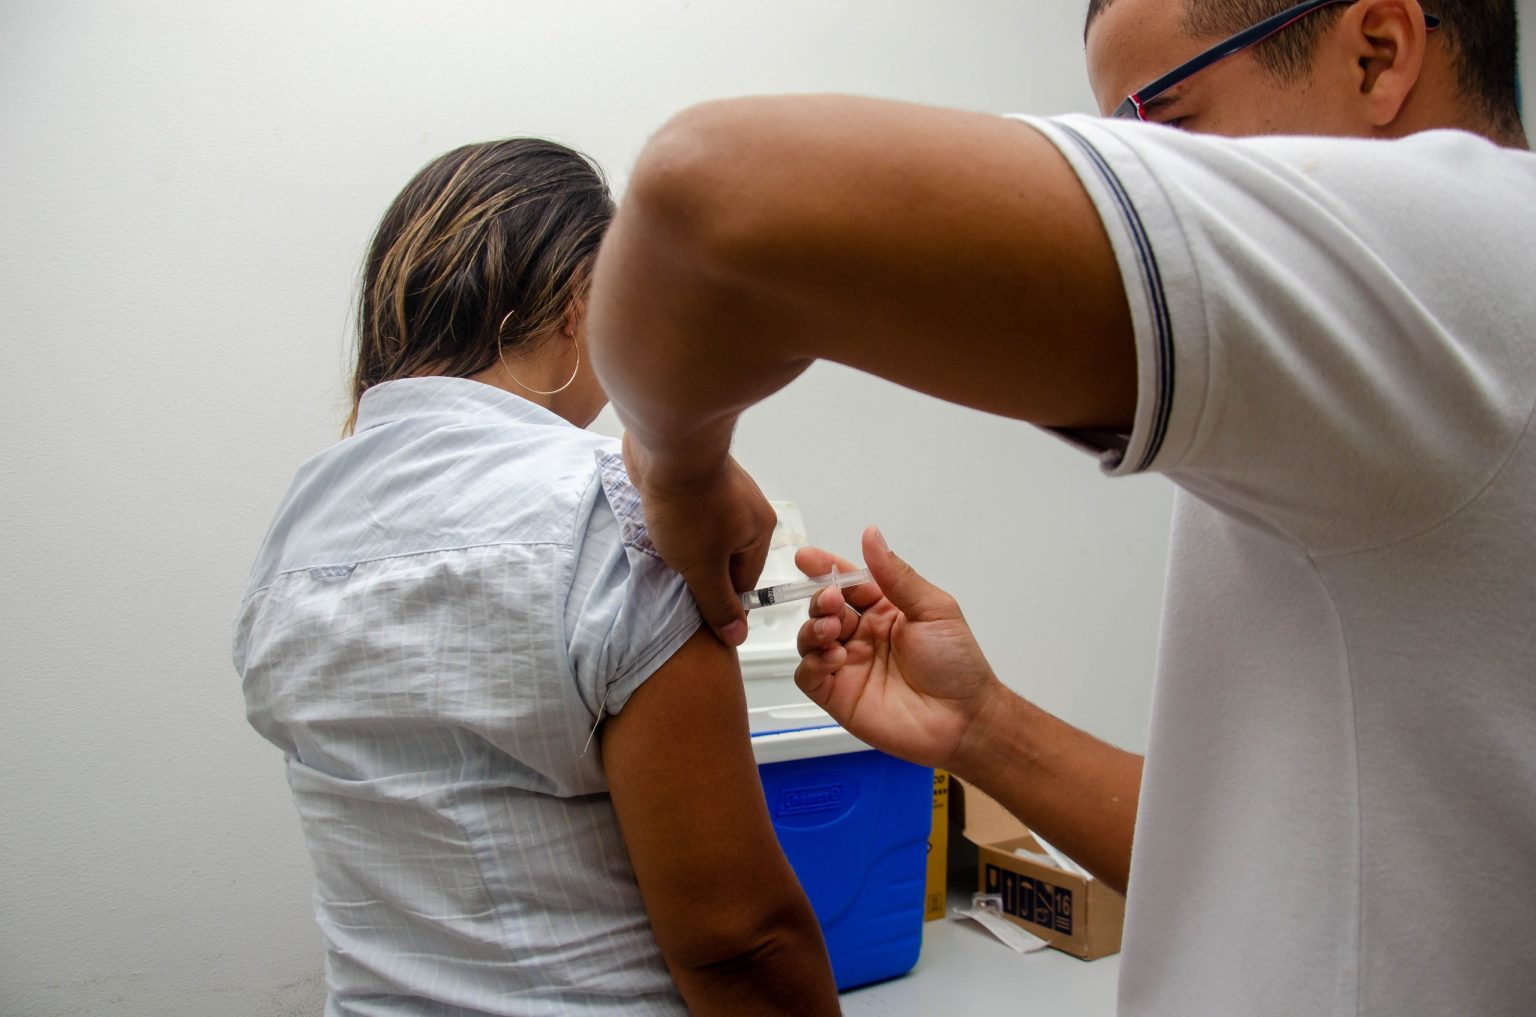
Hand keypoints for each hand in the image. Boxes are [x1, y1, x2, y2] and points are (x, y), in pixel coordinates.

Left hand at [622, 431, 775, 646]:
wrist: (666, 445)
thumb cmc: (689, 508)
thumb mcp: (702, 567)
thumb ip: (718, 604)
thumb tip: (738, 637)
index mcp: (759, 532)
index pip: (743, 582)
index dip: (716, 597)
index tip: (692, 601)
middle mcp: (749, 511)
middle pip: (725, 558)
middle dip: (699, 568)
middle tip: (673, 573)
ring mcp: (724, 491)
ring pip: (706, 535)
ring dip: (685, 545)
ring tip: (663, 547)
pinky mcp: (697, 479)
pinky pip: (690, 513)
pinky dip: (676, 522)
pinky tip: (659, 523)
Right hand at [794, 526, 1004, 769]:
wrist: (964, 719)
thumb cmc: (957, 664)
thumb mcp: (933, 609)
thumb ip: (897, 575)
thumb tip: (872, 535)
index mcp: (884, 609)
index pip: (847, 582)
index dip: (826, 568)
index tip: (808, 558)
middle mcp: (862, 634)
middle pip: (824, 608)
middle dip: (820, 599)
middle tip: (831, 601)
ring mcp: (848, 665)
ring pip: (810, 638)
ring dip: (813, 628)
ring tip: (833, 629)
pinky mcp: (838, 695)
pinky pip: (808, 675)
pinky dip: (812, 662)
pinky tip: (836, 658)